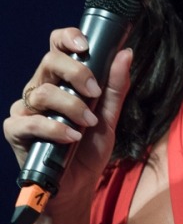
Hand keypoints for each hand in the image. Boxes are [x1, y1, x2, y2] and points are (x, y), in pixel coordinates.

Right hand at [3, 27, 131, 203]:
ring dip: (71, 107)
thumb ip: (116, 86)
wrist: (78, 186)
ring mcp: (26, 109)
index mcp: (60, 80)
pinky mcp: (16, 131)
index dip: (67, 38)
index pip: (57, 47)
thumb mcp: (109, 116)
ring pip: (43, 92)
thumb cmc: (90, 149)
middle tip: (94, 91)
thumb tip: (126, 53)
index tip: (85, 44)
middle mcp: (40, 89)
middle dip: (76, 73)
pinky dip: (54, 129)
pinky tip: (71, 137)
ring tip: (87, 124)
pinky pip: (30, 121)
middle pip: (49, 61)